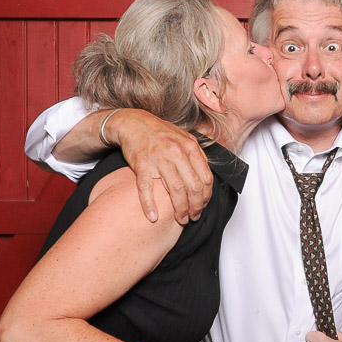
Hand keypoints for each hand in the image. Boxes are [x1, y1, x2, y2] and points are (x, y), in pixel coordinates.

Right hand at [107, 109, 212, 223]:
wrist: (134, 122)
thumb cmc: (161, 133)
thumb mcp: (185, 138)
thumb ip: (197, 156)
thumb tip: (207, 176)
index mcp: (190, 147)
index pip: (205, 178)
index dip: (206, 196)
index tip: (203, 205)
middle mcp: (177, 153)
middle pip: (193, 187)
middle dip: (196, 206)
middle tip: (194, 216)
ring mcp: (159, 159)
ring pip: (175, 190)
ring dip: (180, 209)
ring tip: (181, 219)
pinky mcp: (141, 164)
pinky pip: (146, 188)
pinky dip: (149, 204)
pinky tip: (153, 217)